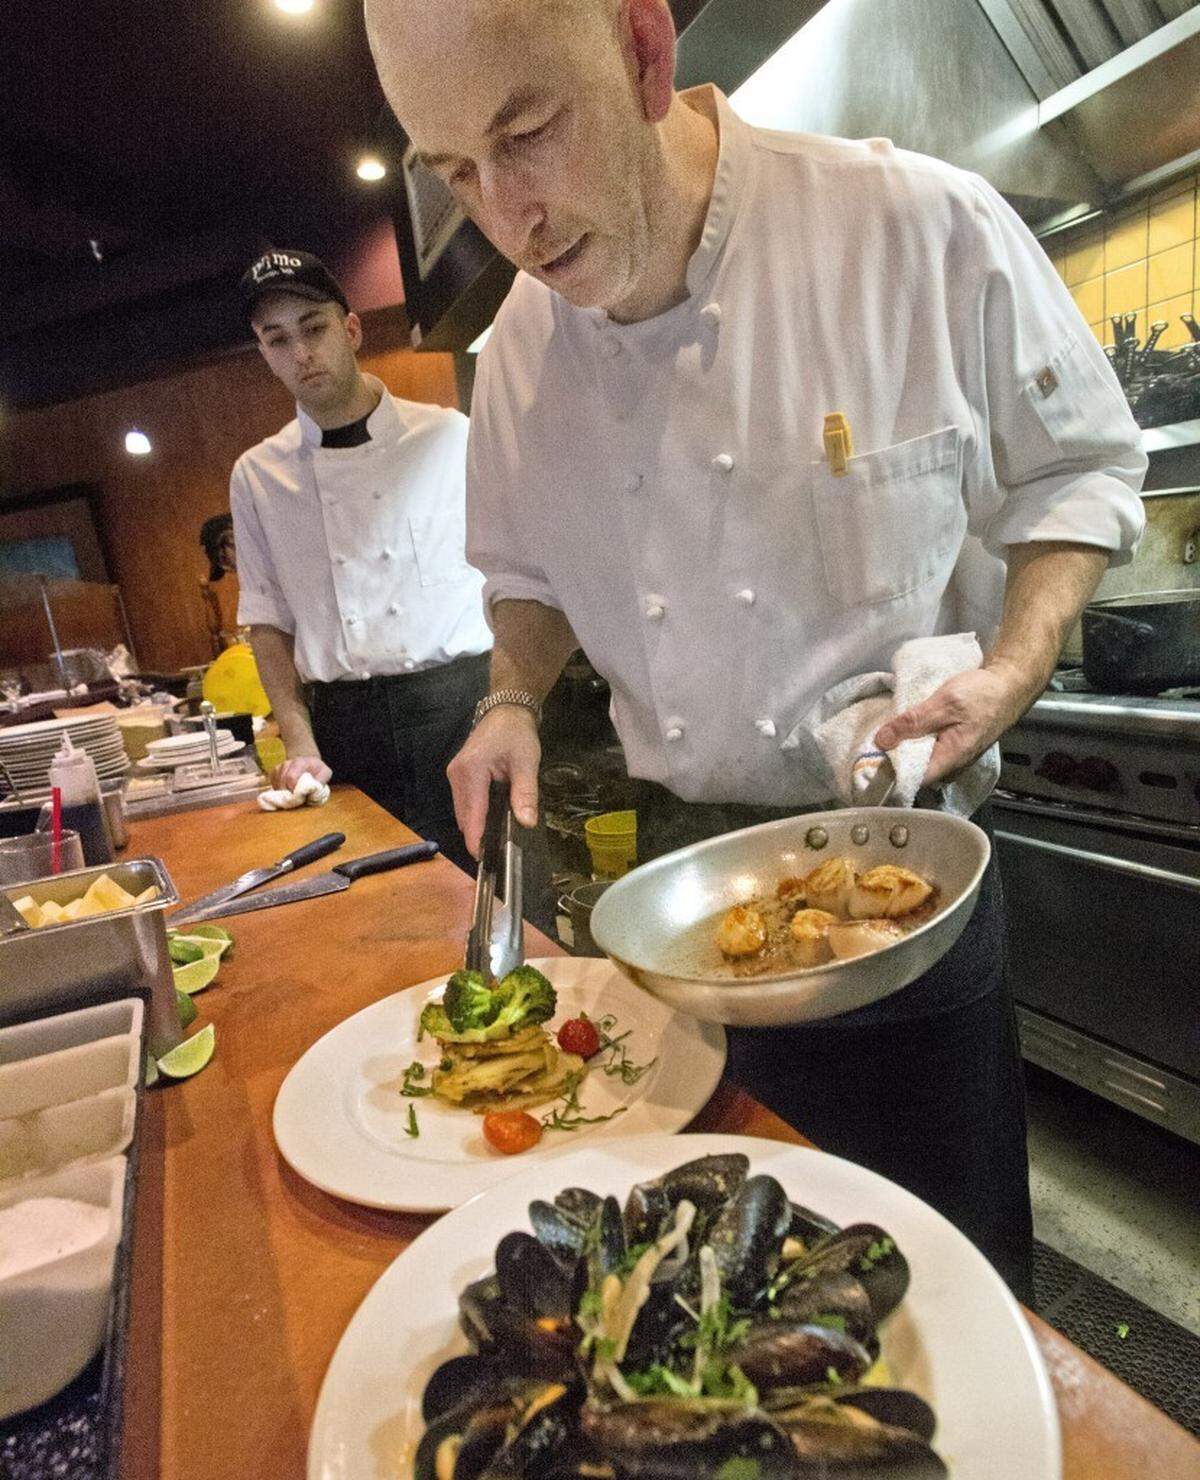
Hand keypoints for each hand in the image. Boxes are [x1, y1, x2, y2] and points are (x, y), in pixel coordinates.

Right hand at [272, 755, 332, 790]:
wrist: (307, 761)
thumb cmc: (317, 769)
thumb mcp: (325, 773)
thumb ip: (321, 782)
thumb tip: (313, 795)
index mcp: (300, 762)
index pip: (291, 777)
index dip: (293, 789)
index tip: (298, 795)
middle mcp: (287, 763)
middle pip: (282, 782)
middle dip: (288, 792)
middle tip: (295, 797)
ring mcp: (279, 767)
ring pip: (276, 784)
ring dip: (284, 792)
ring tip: (292, 793)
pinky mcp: (274, 772)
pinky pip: (273, 783)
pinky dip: (279, 789)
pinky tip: (287, 790)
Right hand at [447, 707, 540, 856]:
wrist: (507, 711)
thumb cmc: (516, 734)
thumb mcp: (527, 763)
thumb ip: (525, 794)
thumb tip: (526, 823)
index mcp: (470, 772)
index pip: (471, 815)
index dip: (476, 840)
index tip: (484, 860)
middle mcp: (456, 775)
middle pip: (464, 817)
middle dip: (478, 836)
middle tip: (499, 853)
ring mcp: (455, 775)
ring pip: (463, 812)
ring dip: (476, 826)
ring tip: (496, 841)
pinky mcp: (459, 776)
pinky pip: (465, 803)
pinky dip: (476, 815)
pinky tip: (491, 821)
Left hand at [873, 664, 1031, 786]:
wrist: (1009, 685)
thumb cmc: (980, 694)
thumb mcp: (943, 703)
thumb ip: (913, 722)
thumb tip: (881, 741)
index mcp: (950, 759)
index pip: (913, 780)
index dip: (890, 774)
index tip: (868, 763)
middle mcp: (953, 765)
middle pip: (915, 772)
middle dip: (893, 761)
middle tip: (870, 746)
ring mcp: (954, 757)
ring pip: (921, 761)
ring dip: (903, 750)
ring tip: (884, 737)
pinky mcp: (954, 747)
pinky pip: (928, 751)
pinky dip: (915, 743)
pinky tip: (903, 731)